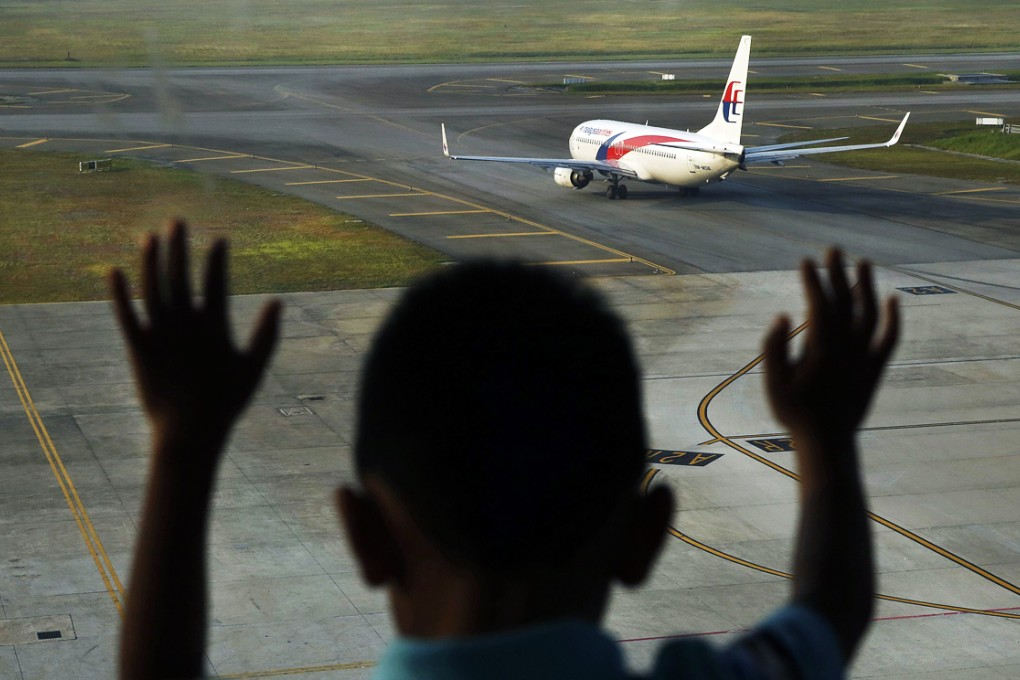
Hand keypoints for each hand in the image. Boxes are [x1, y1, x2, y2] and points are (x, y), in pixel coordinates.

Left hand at [109, 220, 281, 444]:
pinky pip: (126, 315)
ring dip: (150, 260)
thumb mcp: (254, 369)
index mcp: (214, 328)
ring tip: (149, 236)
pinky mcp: (138, 349)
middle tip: (176, 221)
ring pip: (152, 289)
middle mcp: (185, 326)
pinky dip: (119, 293)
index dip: (217, 259)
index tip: (219, 240)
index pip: (215, 282)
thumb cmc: (226, 402)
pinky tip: (113, 270)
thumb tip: (278, 302)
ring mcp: (160, 336)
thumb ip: (267, 335)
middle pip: (179, 277)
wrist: (189, 434)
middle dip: (178, 247)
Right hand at [764, 249, 898, 444]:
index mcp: (820, 347)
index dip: (812, 280)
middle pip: (845, 300)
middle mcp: (846, 347)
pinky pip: (889, 337)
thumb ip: (774, 347)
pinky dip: (893, 317)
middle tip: (833, 249)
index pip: (819, 304)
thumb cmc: (795, 413)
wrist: (827, 442)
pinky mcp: (875, 368)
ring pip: (869, 313)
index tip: (804, 261)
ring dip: (866, 285)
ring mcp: (864, 356)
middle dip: (838, 272)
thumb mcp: (773, 383)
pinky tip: (892, 299)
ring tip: (862, 262)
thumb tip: (783, 316)